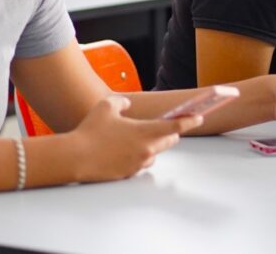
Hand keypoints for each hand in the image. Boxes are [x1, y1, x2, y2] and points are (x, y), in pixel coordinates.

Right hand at [69, 95, 201, 182]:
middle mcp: (146, 149)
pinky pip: (139, 164)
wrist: (76, 157)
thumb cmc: (91, 131)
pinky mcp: (129, 173)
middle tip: (163, 127)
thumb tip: (127, 106)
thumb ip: (122, 103)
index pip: (174, 126)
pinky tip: (120, 151)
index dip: (189, 120)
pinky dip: (136, 157)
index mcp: (144, 131)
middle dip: (168, 134)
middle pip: (168, 142)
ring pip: (153, 154)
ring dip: (150, 147)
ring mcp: (138, 164)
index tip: (198, 117)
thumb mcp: (106, 106)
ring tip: (132, 139)